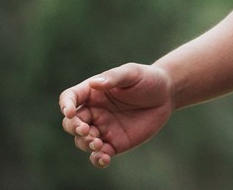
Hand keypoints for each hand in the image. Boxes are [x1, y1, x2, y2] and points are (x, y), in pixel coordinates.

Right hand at [58, 62, 174, 167]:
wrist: (166, 95)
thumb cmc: (147, 79)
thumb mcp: (132, 73)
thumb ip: (114, 77)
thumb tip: (94, 83)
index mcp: (93, 93)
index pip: (70, 98)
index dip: (66, 105)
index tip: (71, 112)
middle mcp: (93, 112)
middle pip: (71, 123)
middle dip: (74, 128)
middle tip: (86, 130)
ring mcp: (102, 128)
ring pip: (82, 141)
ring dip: (85, 144)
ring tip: (97, 144)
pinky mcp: (114, 143)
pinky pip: (99, 155)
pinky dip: (97, 159)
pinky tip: (104, 159)